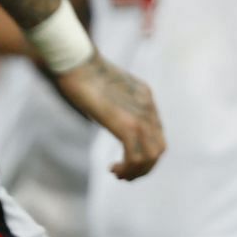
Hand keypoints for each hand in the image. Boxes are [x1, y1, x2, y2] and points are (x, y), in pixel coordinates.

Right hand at [57, 52, 165, 179]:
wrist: (76, 61)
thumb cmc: (83, 71)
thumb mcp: (107, 87)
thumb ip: (115, 101)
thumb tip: (108, 112)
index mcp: (145, 97)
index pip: (157, 133)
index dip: (144, 153)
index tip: (125, 160)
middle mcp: (148, 107)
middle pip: (159, 148)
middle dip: (143, 167)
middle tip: (122, 174)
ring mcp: (139, 116)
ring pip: (151, 156)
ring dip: (136, 172)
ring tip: (118, 174)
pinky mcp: (126, 125)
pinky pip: (136, 157)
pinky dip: (127, 169)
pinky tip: (113, 168)